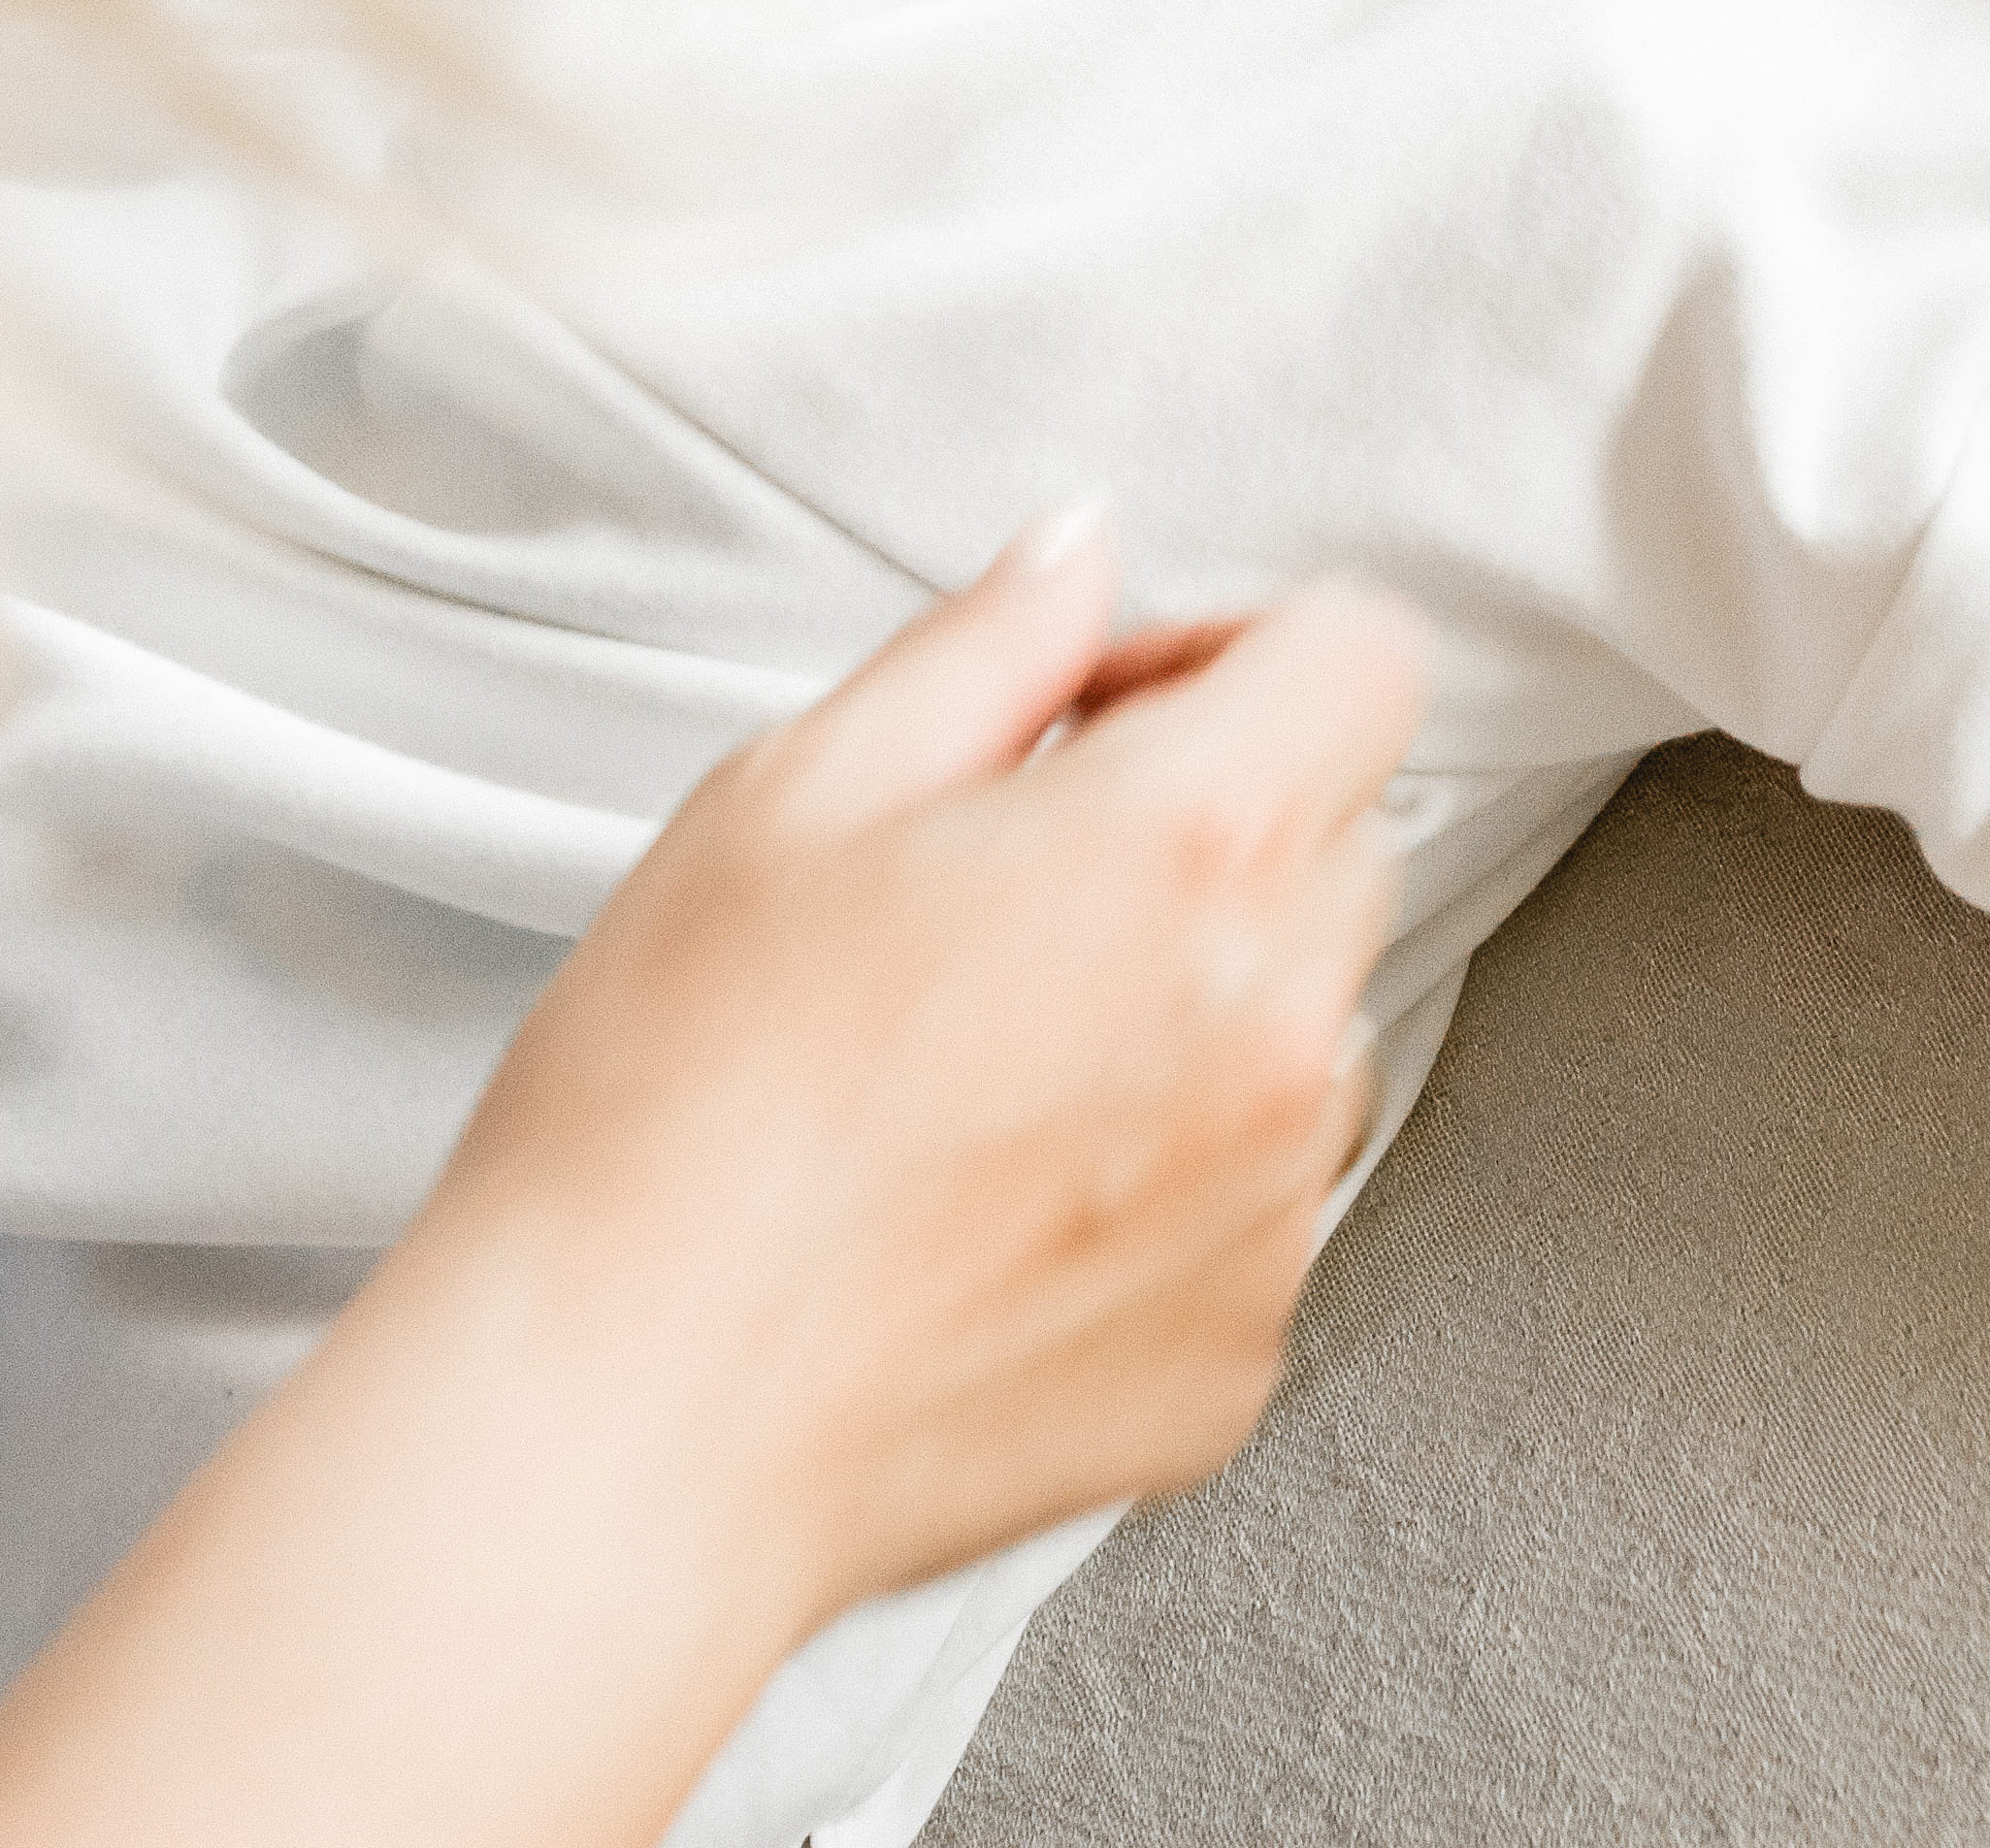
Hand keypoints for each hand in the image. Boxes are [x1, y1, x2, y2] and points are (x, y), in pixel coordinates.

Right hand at [410, 509, 1423, 1611]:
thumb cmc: (673, 1111)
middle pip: (1340, 842)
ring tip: (989, 1069)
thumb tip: (1082, 562)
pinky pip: (1257, 1210)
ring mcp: (1277, 1207)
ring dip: (1201, 1009)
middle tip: (1009, 887)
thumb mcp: (790, 794)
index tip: (1106, 718)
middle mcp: (1279, 1024)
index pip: (1364, 659)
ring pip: (1306, 1030)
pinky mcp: (1242, 1354)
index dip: (1233, 655)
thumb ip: (988, 649)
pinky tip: (993, 1210)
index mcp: (1191, 846)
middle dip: (1212, 828)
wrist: (625, 1426)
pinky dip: (1168, 1186)